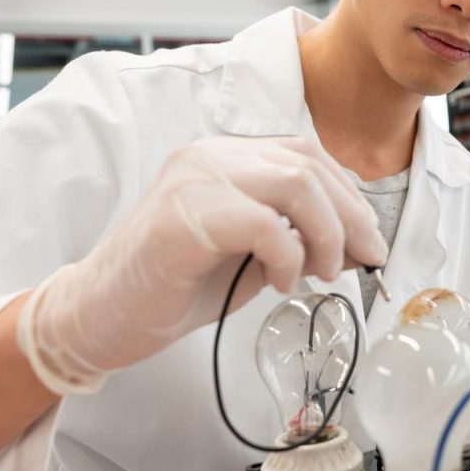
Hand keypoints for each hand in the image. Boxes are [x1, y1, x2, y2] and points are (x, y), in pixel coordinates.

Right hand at [17, 135, 386, 392]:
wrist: (100, 315)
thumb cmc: (177, 284)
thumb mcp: (253, 253)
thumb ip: (300, 236)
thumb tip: (363, 243)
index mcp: (227, 155)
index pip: (308, 155)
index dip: (350, 197)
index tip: (369, 242)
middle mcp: (211, 154)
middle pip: (310, 166)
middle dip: (352, 218)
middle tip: (362, 262)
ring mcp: (195, 179)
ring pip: (297, 185)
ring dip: (326, 235)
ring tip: (318, 274)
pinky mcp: (183, 218)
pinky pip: (265, 225)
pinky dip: (289, 257)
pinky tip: (280, 283)